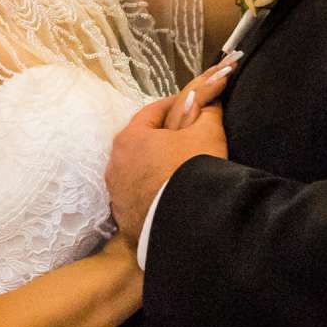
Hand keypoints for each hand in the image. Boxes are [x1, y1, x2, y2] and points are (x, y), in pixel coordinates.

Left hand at [106, 58, 238, 238]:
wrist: (188, 224)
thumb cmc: (193, 171)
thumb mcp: (208, 134)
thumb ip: (208, 112)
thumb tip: (210, 101)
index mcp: (130, 138)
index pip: (153, 112)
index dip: (176, 105)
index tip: (192, 106)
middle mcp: (116, 165)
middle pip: (142, 143)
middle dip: (163, 139)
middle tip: (188, 138)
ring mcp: (117, 195)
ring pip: (138, 172)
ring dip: (155, 168)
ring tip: (180, 170)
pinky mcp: (124, 219)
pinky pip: (139, 199)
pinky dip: (153, 194)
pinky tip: (171, 196)